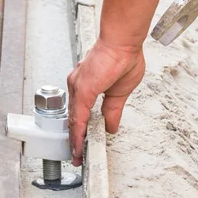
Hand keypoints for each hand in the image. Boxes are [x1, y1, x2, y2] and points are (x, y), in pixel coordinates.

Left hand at [67, 38, 145, 165]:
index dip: (80, 130)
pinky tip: (80, 145)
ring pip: (74, 120)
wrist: (124, 42)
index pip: (80, 112)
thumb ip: (113, 110)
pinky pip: (78, 118)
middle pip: (74, 118)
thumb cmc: (124, 56)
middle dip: (75, 139)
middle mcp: (78, 85)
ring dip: (76, 140)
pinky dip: (78, 134)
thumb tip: (111, 126)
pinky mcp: (82, 90)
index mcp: (86, 85)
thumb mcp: (120, 92)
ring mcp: (78, 88)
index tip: (82, 144)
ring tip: (78, 156)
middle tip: (77, 155)